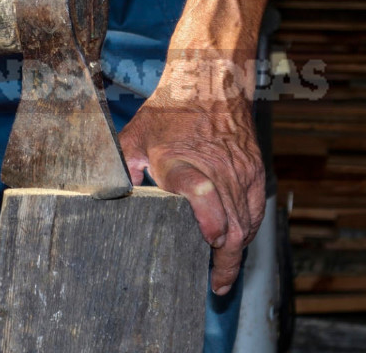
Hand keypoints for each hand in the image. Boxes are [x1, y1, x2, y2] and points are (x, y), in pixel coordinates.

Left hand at [118, 65, 264, 294]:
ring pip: (247, 221)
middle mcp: (216, 168)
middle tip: (216, 284)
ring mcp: (240, 171)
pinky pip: (255, 209)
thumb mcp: (135, 136)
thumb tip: (110, 199)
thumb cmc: (170, 111)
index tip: (210, 240)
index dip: (208, 219)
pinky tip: (236, 245)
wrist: (210, 82)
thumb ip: (123, 170)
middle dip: (225, 259)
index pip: (200, 192)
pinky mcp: (255, 171)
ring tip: (223, 274)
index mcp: (180, 160)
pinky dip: (248, 231)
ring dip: (237, 251)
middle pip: (232, 220)